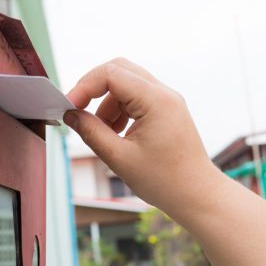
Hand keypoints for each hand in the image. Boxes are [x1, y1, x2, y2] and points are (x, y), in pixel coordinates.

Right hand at [63, 59, 220, 211]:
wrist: (196, 195)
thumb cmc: (166, 181)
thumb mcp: (119, 158)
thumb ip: (91, 132)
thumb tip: (71, 115)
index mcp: (156, 101)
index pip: (111, 74)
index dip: (85, 86)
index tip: (69, 106)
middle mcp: (164, 94)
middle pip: (119, 70)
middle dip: (93, 88)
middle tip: (77, 110)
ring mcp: (166, 101)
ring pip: (125, 84)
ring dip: (106, 103)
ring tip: (102, 133)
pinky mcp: (165, 110)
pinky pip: (135, 98)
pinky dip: (118, 110)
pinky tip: (115, 133)